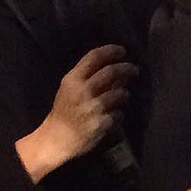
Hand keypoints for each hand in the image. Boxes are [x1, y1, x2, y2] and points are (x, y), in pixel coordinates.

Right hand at [15, 44, 137, 181]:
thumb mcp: (70, 89)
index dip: (111, 51)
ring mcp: (93, 108)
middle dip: (127, 68)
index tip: (122, 51)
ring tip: (123, 96)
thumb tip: (116, 68)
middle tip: (135, 70)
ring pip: (120, 93)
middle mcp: (83, 91)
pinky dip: (120, 114)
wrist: (56, 139)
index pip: (94, 57)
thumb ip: (89, 77)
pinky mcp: (101, 123)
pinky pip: (120, 114)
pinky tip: (115, 116)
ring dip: (125, 94)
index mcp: (73, 79)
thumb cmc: (64, 111)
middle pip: (112, 72)